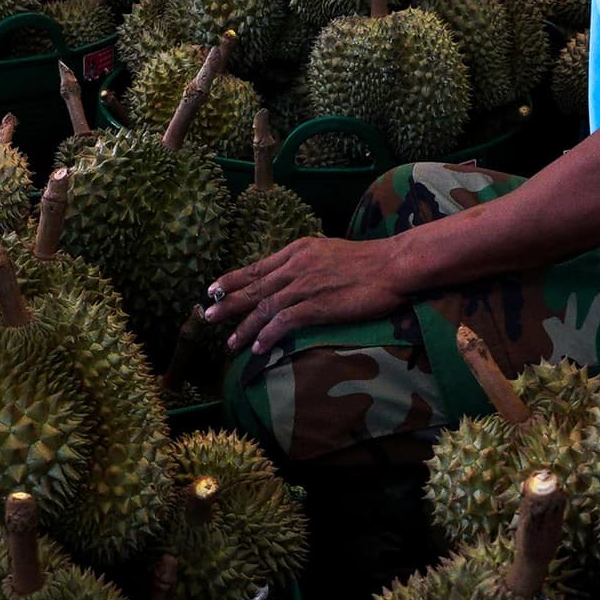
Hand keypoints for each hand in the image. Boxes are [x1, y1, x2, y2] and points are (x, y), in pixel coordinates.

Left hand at [209, 231, 406, 353]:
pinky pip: (283, 324)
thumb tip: (294, 275)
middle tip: (207, 316)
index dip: (232, 279)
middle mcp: (294, 266)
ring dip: (243, 328)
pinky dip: (268, 337)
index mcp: (297, 251)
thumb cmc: (369, 261)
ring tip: (229, 343)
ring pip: (263, 308)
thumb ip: (308, 262)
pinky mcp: (316, 305)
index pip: (256, 267)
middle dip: (227, 303)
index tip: (213, 288)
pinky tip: (258, 349)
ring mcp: (304, 286)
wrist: (393, 265)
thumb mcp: (329, 252)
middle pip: (252, 287)